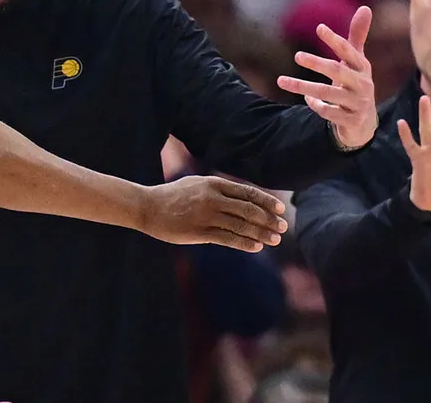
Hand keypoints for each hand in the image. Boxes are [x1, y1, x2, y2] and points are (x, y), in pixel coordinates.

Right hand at [140, 175, 287, 250]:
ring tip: (275, 239)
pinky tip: (257, 246)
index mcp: (213, 184)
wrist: (147, 207)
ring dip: (261, 233)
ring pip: (240, 226)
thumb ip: (219, 190)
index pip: (247, 192)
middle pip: (248, 209)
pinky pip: (227, 239)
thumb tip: (244, 199)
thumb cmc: (173, 196)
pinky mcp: (199, 232)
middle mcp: (212, 198)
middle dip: (268, 219)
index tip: (280, 209)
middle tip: (283, 226)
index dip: (266, 201)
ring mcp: (205, 216)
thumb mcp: (197, 185)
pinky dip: (244, 243)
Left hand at [277, 6, 378, 149]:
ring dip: (303, 86)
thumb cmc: (355, 84)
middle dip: (317, 63)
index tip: (319, 28)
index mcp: (362, 67)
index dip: (335, 40)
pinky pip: (329, 112)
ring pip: (328, 93)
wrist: (364, 121)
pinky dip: (316, 105)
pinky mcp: (351, 120)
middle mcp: (362, 84)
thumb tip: (365, 7)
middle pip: (337, 71)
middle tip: (296, 55)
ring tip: (281, 81)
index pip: (349, 51)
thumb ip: (356, 37)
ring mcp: (358, 103)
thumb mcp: (356, 62)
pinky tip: (307, 99)